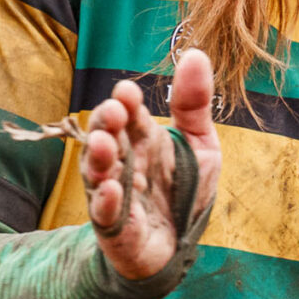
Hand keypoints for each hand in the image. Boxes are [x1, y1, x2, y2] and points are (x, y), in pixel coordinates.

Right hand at [80, 48, 220, 281]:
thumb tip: (195, 52)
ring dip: (99, 157)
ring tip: (105, 143)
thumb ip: (194, 104)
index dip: (126, 102)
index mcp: (142, 138)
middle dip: (106, 123)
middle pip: (107, 136)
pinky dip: (107, 203)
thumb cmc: (185, 190)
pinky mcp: (114, 228)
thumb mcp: (200, 144)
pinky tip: (112, 191)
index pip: (129, 113)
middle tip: (113, 111)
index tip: (127, 91)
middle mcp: (124, 162)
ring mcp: (115, 193)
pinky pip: (105, 215)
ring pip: (98, 172)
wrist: (179, 246)